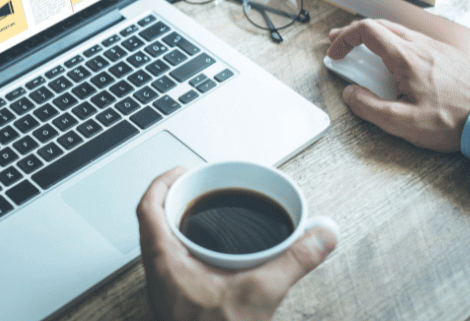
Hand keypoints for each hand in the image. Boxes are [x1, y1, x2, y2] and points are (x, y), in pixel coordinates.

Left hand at [137, 167, 337, 320]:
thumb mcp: (261, 294)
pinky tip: (214, 254)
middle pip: (153, 221)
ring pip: (161, 243)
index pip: (148, 208)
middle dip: (176, 198)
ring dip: (180, 224)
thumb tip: (321, 235)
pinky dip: (190, 248)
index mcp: (166, 262)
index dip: (162, 182)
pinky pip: (174, 262)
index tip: (182, 170)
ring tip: (206, 213)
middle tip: (198, 187)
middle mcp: (158, 274)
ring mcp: (165, 288)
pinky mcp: (176, 300)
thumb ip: (295, 260)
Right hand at [326, 18, 469, 151]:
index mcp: (405, 58)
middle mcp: (421, 46)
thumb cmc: (452, 122)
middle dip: (354, 34)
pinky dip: (395, 43)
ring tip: (364, 51)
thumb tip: (350, 94)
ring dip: (375, 37)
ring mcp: (437, 48)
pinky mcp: (448, 56)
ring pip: (399, 31)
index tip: (335, 53)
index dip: (344, 38)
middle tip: (339, 45)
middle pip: (380, 26)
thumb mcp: (401, 123)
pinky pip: (416, 40)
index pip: (367, 31)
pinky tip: (395, 60)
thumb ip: (368, 107)